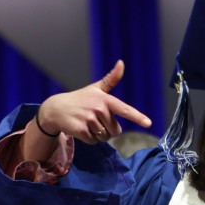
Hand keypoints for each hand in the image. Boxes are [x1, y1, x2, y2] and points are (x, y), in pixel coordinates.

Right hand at [30, 60, 152, 144]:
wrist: (56, 108)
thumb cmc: (80, 99)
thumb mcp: (96, 88)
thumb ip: (111, 79)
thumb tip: (122, 62)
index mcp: (105, 100)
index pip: (124, 109)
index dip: (137, 116)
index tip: (148, 123)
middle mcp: (98, 109)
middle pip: (115, 131)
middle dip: (108, 130)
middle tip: (95, 120)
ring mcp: (89, 119)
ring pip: (105, 137)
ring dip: (98, 135)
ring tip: (87, 123)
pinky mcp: (80, 130)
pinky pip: (93, 142)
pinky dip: (89, 139)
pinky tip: (81, 129)